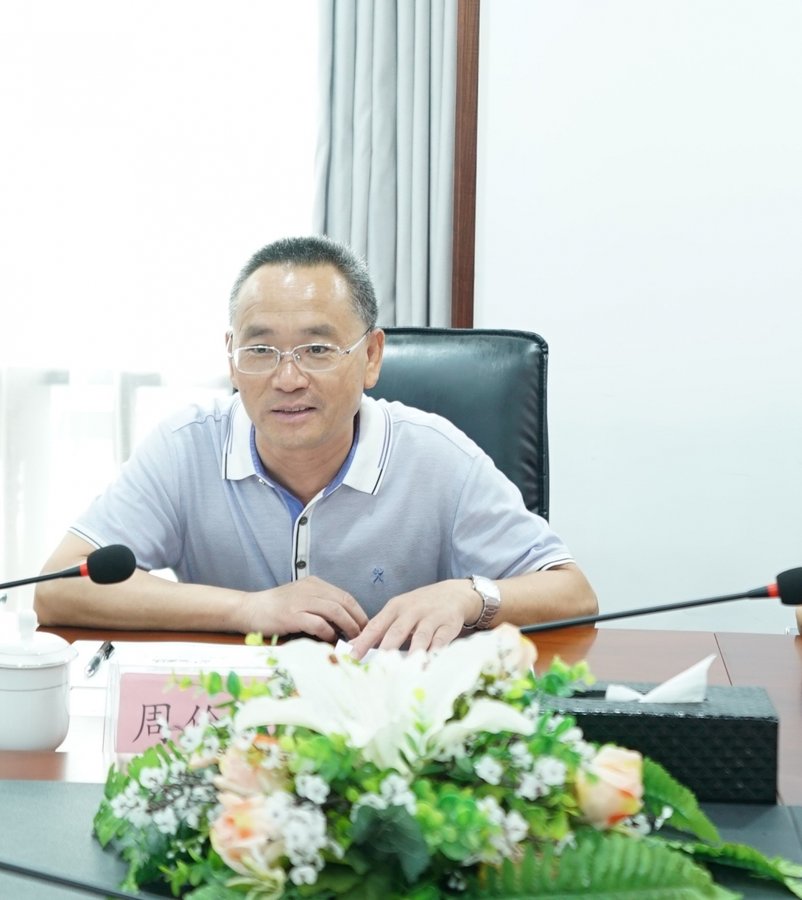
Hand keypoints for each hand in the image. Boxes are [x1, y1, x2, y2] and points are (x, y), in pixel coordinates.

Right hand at [238, 577, 368, 642]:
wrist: (249, 609)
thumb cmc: (275, 608)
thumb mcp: (301, 599)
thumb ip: (320, 607)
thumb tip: (343, 624)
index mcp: (314, 583)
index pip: (345, 595)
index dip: (358, 611)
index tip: (364, 625)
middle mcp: (310, 588)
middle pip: (344, 602)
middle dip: (357, 620)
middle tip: (363, 635)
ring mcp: (301, 601)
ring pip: (335, 611)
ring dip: (347, 626)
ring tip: (351, 639)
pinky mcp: (292, 615)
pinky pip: (318, 623)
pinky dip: (328, 632)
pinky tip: (330, 640)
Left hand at [349, 579, 480, 658]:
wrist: (454, 593)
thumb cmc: (420, 606)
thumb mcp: (398, 610)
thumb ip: (379, 627)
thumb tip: (353, 645)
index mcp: (395, 607)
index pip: (376, 625)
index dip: (364, 641)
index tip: (352, 657)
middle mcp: (412, 611)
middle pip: (396, 631)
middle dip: (386, 650)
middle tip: (377, 667)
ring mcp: (431, 617)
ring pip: (420, 637)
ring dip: (412, 654)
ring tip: (404, 671)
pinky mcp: (448, 625)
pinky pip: (441, 641)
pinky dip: (434, 654)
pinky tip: (428, 666)